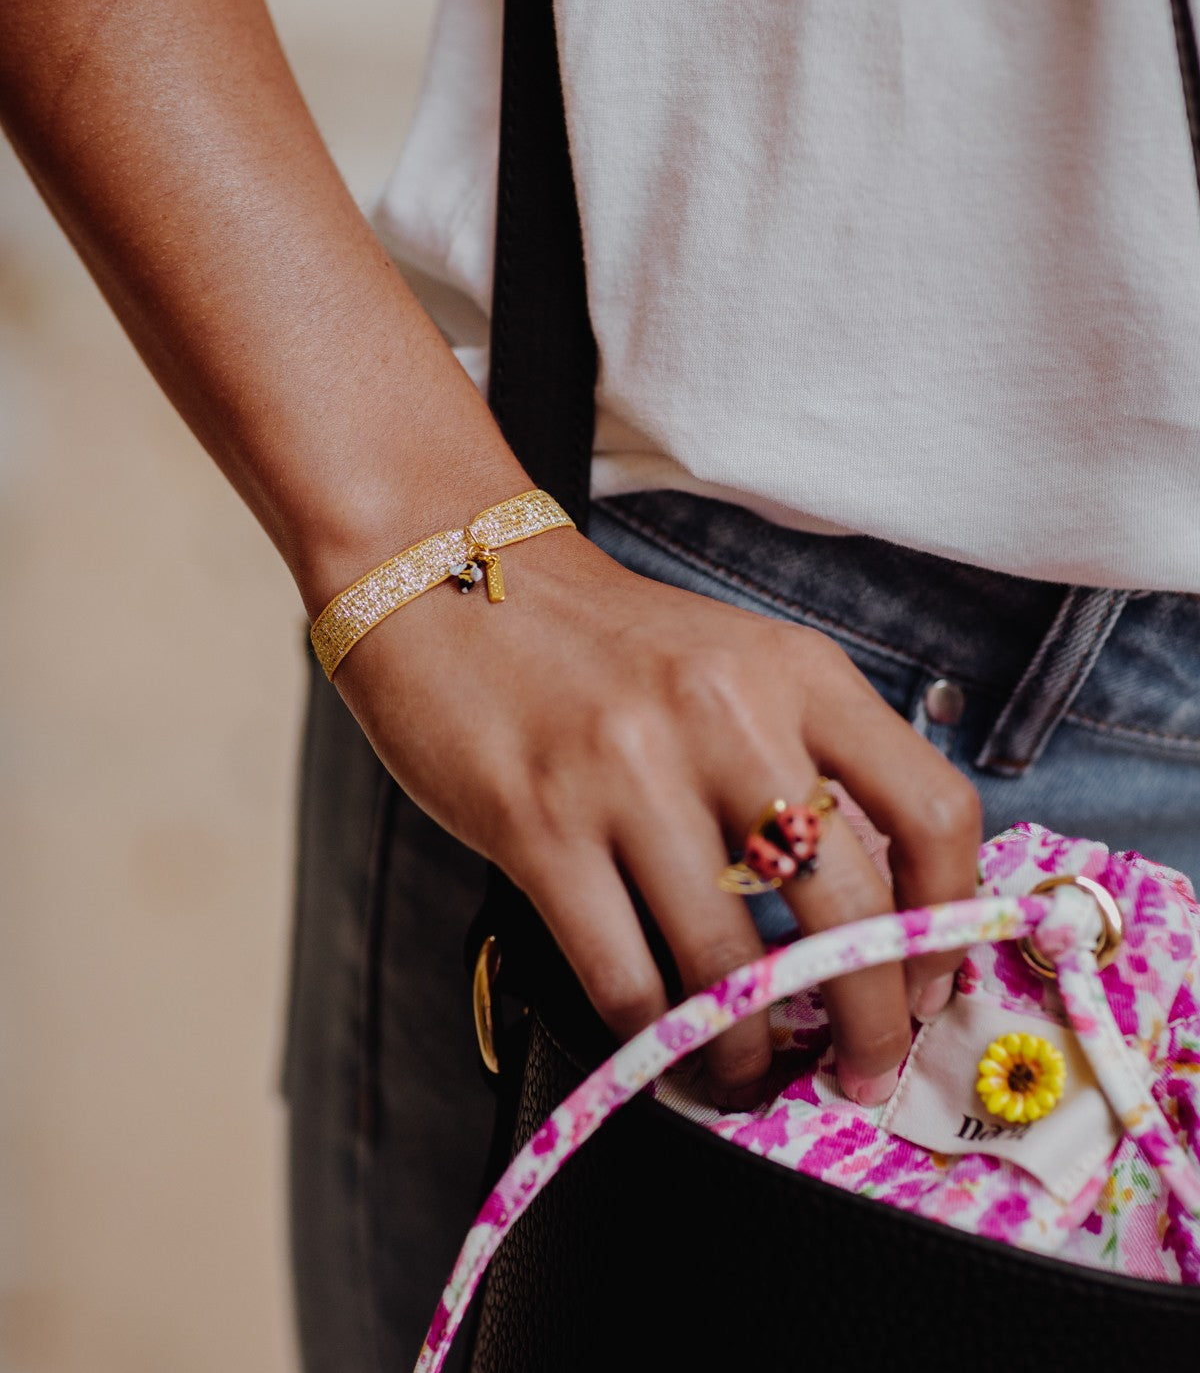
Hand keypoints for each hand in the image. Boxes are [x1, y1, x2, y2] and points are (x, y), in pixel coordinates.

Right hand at [332, 528, 982, 1109]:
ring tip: (748, 1073)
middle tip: (864, 1071)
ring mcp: (628, 771)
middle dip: (872, 1023)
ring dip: (751, 1050)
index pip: (930, 809)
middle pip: (848, 911)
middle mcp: (725, 714)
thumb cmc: (601, 640)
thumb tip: (868, 910)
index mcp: (795, 671)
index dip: (948, 924)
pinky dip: (654, 1038)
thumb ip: (808, 755)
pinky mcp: (539, 824)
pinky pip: (623, 975)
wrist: (447, 578)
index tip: (926, 984)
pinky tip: (663, 1047)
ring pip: (729, 967)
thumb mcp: (735, 662)